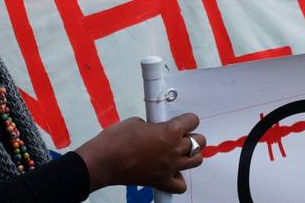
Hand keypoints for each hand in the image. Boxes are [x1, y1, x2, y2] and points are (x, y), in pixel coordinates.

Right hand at [76, 114, 205, 192]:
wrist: (105, 160)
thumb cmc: (116, 140)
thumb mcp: (137, 121)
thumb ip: (153, 124)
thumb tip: (156, 128)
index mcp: (170, 132)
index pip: (192, 121)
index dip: (187, 119)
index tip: (182, 120)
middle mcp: (174, 150)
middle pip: (199, 141)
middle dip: (191, 135)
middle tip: (181, 134)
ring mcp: (169, 167)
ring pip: (196, 160)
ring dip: (190, 154)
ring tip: (179, 150)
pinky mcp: (161, 181)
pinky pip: (181, 185)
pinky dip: (179, 178)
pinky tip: (171, 171)